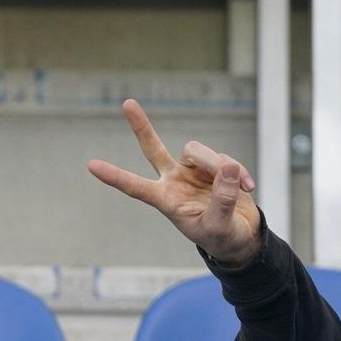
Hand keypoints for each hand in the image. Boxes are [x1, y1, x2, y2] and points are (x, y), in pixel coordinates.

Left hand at [87, 98, 263, 266]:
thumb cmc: (223, 237)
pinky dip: (239, 172)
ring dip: (219, 164)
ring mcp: (192, 171)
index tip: (92, 166)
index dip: (115, 176)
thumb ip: (223, 199)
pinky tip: (249, 187)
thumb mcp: (220, 227)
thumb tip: (228, 168)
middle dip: (141, 127)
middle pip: (154, 149)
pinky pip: (225, 159)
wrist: (240, 236)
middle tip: (127, 103)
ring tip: (241, 187)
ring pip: (198, 151)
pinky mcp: (214, 166)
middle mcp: (174, 181)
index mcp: (166, 200)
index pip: (136, 188)